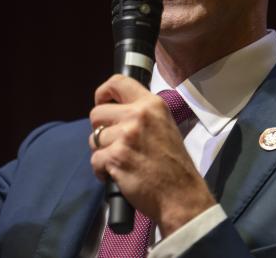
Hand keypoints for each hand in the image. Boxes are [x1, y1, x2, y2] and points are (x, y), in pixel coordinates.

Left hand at [89, 75, 215, 236]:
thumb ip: (142, 113)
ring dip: (102, 152)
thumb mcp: (164, 125)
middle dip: (100, 130)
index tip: (102, 104)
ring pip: (93, 138)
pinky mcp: (116, 157)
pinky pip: (95, 160)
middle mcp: (138, 115)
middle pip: (96, 113)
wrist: (181, 194)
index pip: (117, 82)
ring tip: (120, 161)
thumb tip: (115, 109)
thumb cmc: (174, 163)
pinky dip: (102, 170)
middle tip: (114, 143)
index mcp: (151, 104)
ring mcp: (126, 136)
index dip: (102, 93)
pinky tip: (117, 174)